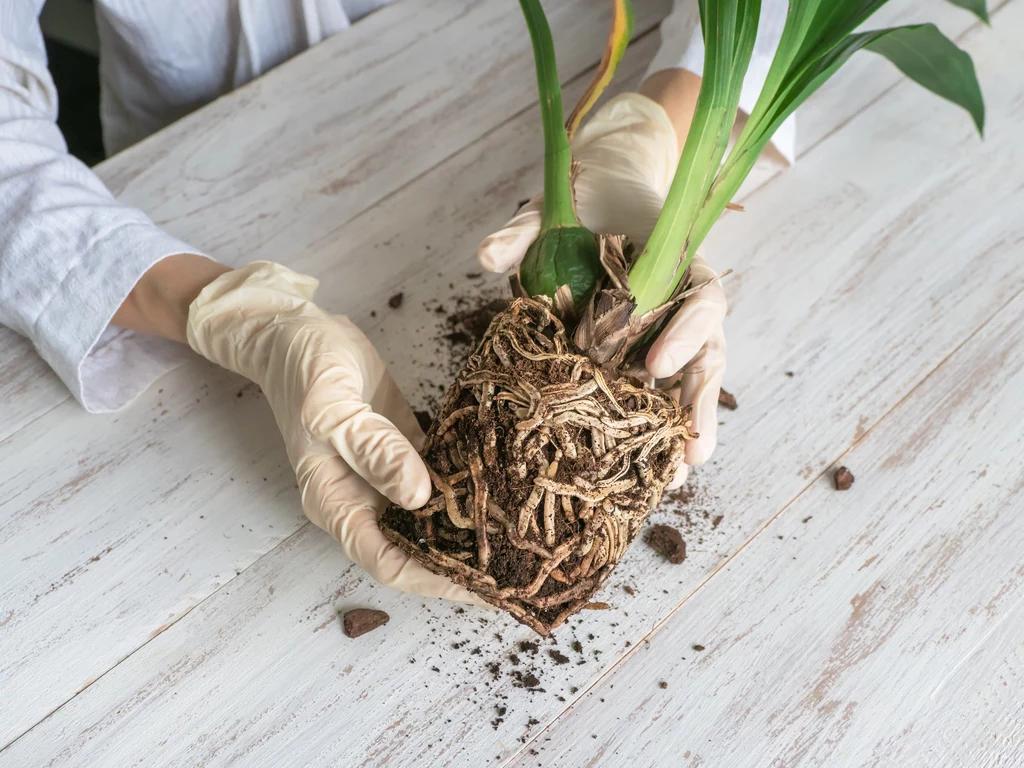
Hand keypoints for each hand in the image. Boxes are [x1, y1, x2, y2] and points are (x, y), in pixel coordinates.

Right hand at [185, 262, 485, 604]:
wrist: (297, 332)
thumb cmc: (304, 369)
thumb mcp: (331, 407)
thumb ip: (373, 449)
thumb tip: (418, 495)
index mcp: (337, 503)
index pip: (388, 561)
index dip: (433, 579)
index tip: (481, 586)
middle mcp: (364, 499)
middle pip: (416, 549)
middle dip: (462, 563)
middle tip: (518, 567)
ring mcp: (387, 475)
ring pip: (432, 517)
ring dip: (470, 529)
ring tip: (521, 538)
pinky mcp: (406, 449)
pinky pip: (441, 477)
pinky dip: (469, 487)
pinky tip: (505, 489)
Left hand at [476, 91, 725, 486]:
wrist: (594, 197)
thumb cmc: (582, 202)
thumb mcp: (550, 210)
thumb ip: (523, 230)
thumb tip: (487, 258)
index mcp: (676, 262)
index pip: (701, 297)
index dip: (686, 331)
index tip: (654, 362)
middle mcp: (679, 303)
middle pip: (707, 355)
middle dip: (698, 404)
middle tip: (691, 451)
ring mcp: (663, 333)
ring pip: (687, 384)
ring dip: (684, 429)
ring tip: (676, 477)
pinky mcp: (639, 355)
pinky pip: (654, 392)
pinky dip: (652, 427)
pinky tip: (642, 466)